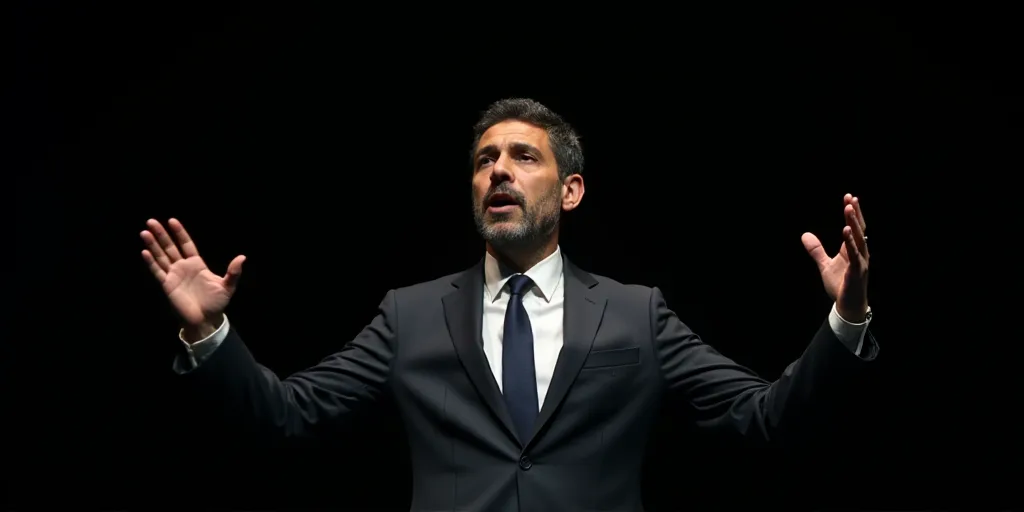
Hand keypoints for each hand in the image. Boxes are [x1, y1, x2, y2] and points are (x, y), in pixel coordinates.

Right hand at [140, 218, 244, 332]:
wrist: (206, 320)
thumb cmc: (216, 303)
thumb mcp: (228, 286)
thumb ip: (233, 272)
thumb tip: (242, 257)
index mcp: (197, 264)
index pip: (187, 245)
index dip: (180, 233)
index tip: (172, 221)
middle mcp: (183, 267)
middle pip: (170, 247)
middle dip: (161, 235)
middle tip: (151, 221)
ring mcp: (174, 275)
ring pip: (161, 256)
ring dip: (152, 244)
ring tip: (144, 232)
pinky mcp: (167, 285)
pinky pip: (157, 271)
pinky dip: (151, 262)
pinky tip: (144, 251)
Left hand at [801, 194, 869, 321]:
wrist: (847, 306)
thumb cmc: (840, 285)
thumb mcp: (824, 265)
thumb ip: (816, 250)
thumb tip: (804, 235)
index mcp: (852, 250)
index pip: (854, 227)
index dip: (852, 213)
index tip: (849, 197)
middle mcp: (860, 253)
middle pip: (859, 229)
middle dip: (855, 213)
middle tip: (851, 198)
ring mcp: (861, 262)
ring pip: (859, 239)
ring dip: (854, 223)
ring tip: (848, 209)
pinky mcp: (857, 271)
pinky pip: (855, 254)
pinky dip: (851, 242)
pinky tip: (846, 231)